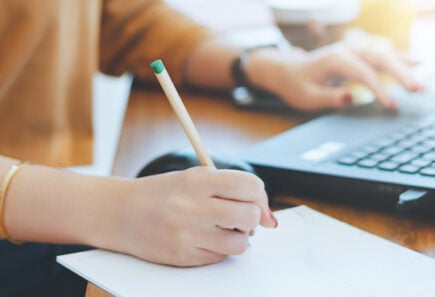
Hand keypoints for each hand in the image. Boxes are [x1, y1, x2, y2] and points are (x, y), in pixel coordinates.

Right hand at [98, 167, 276, 266]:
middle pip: (250, 216)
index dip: (260, 196)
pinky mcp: (183, 257)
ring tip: (223, 228)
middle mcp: (193, 207)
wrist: (120, 213)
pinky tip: (205, 238)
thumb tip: (270, 218)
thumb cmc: (161, 193)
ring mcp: (187, 235)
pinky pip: (221, 257)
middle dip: (252, 217)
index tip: (255, 201)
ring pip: (241, 243)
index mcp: (197, 181)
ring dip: (239, 237)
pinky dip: (221, 248)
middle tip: (240, 216)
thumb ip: (231, 189)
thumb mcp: (193, 178)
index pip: (250, 186)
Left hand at [245, 41, 422, 111]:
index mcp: (335, 60)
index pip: (364, 74)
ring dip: (404, 67)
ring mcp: (353, 50)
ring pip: (384, 54)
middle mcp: (347, 50)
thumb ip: (330, 98)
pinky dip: (399, 58)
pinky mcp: (356, 54)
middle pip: (380, 58)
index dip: (379, 90)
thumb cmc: (297, 85)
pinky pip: (380, 54)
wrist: (287, 71)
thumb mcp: (308, 97)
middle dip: (400, 74)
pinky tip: (416, 62)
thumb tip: (353, 98)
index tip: (391, 106)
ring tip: (420, 84)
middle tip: (417, 90)